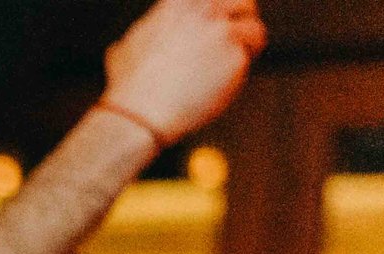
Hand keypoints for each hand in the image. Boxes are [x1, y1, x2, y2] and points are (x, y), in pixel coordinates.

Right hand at [102, 0, 265, 146]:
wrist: (140, 113)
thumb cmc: (130, 86)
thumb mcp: (129, 44)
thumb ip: (145, 32)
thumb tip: (133, 39)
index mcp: (181, 2)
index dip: (221, 9)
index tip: (222, 21)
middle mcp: (206, 10)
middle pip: (244, 3)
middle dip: (244, 20)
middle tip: (239, 38)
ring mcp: (223, 32)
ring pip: (255, 31)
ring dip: (248, 48)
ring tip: (233, 66)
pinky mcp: (237, 57)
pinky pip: (249, 60)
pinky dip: (240, 73)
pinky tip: (223, 84)